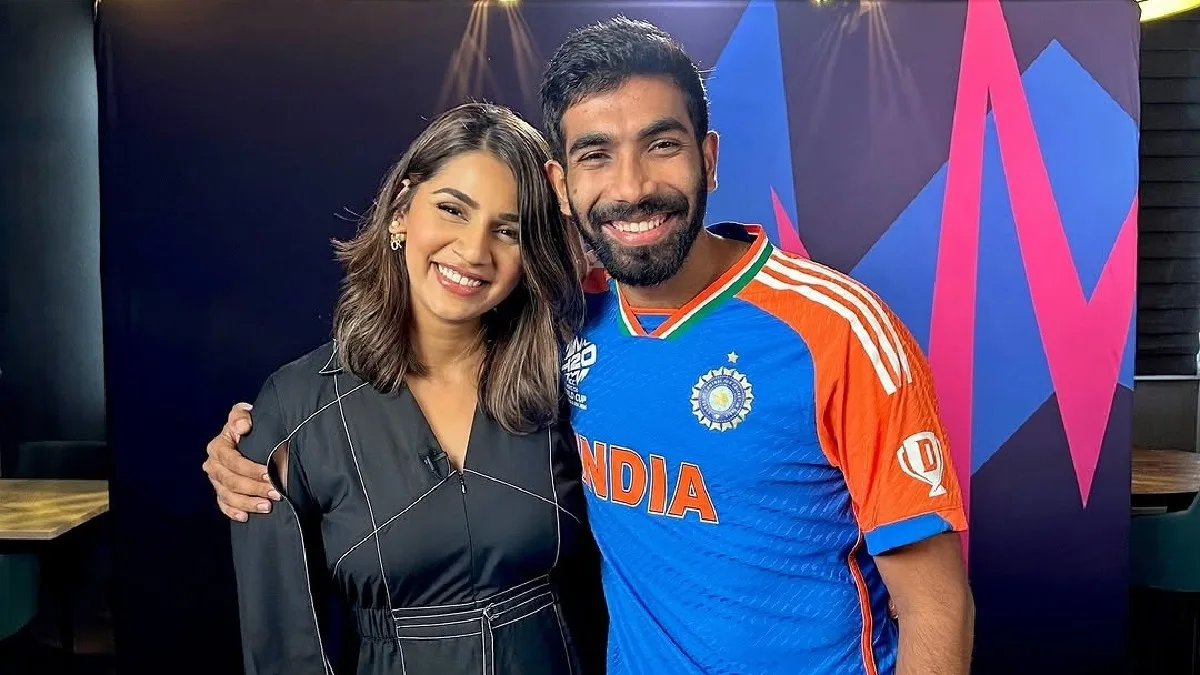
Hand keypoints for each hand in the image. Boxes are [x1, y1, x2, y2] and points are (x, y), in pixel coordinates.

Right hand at [202, 403, 279, 521]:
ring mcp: (216, 480)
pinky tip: (246, 517)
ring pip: (228, 496)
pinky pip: (223, 505)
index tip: (270, 474)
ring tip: (268, 506)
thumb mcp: (244, 414)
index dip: (250, 469)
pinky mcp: (220, 491)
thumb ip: (241, 415)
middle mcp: (213, 465)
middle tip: (276, 493)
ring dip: (248, 503)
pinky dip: (233, 511)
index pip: (232, 461)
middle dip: (254, 489)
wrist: (248, 435)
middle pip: (231, 481)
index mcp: (218, 446)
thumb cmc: (248, 424)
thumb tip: (243, 426)